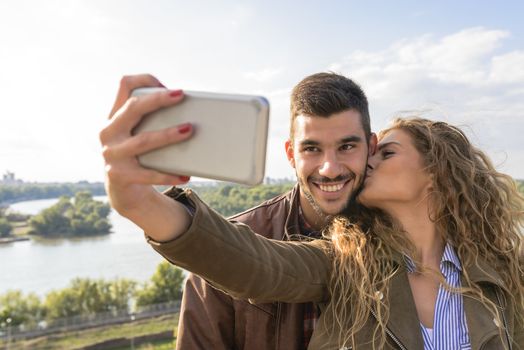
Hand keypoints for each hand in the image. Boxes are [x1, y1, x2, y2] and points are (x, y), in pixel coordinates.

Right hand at [100, 74, 191, 223]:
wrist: (123, 191)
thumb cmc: (140, 156)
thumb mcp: (139, 134)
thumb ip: (153, 120)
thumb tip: (192, 111)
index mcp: (115, 117)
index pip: (124, 86)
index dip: (144, 80)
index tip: (166, 84)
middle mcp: (109, 132)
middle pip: (132, 108)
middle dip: (158, 100)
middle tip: (180, 96)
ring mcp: (112, 155)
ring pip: (143, 141)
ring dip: (168, 135)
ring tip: (189, 130)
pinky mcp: (120, 176)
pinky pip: (148, 174)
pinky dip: (168, 175)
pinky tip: (185, 174)